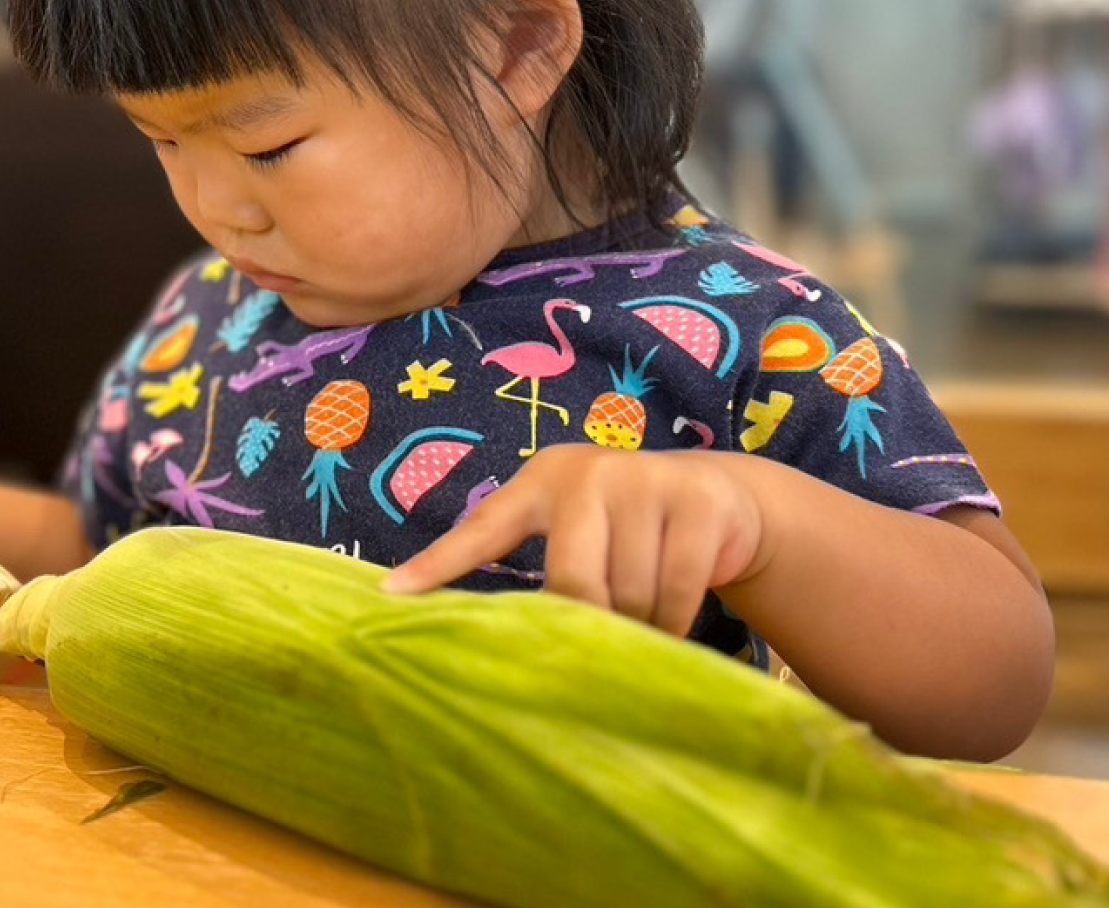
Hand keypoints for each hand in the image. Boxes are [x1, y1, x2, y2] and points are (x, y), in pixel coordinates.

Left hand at [383, 444, 769, 634]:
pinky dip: (675, 620)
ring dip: (638, 625)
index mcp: (540, 484)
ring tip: (642, 614)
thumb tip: (487, 635)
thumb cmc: (626, 530)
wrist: (717, 500)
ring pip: (630, 592)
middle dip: (590, 620)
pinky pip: (677, 589)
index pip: (482, 529)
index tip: (391, 597)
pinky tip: (674, 614)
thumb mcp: (576, 532)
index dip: (437, 564)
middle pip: (573, 579)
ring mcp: (645, 480)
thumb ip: (536, 564)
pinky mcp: (696, 500)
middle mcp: (587, 473)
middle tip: (602, 636)